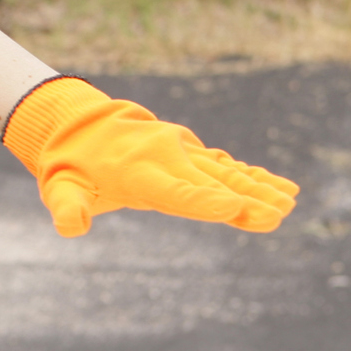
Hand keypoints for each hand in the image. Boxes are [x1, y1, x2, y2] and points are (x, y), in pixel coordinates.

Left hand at [4, 77, 298, 236]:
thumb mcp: (61, 187)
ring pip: (225, 171)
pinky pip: (226, 164)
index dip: (203, 201)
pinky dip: (253, 175)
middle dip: (244, 199)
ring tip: (289, 203)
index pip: (175, 191)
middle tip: (276, 215)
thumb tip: (70, 226)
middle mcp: (164, 157)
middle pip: (210, 182)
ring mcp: (181, 151)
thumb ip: (68, 207)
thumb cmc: (70, 165)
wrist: (80, 123)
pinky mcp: (190, 151)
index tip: (232, 209)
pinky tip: (282, 188)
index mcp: (137, 171)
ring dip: (258, 187)